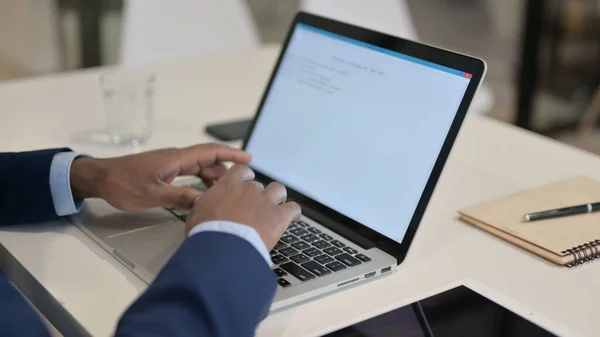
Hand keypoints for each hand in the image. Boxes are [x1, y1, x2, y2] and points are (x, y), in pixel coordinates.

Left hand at [70, 144, 250, 210]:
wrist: (99, 178)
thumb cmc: (122, 184)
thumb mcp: (153, 195)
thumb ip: (180, 198)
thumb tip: (205, 203)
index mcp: (175, 159)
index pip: (210, 152)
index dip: (231, 154)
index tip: (249, 159)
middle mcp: (176, 159)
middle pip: (208, 162)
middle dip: (226, 172)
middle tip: (241, 187)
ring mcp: (170, 165)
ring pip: (200, 169)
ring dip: (213, 180)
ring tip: (226, 195)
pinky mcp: (164, 173)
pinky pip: (190, 175)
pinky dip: (201, 183)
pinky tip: (205, 195)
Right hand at [186, 164, 300, 249]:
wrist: (222, 248)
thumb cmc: (206, 233)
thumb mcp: (196, 214)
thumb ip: (205, 204)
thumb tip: (204, 203)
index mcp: (229, 185)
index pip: (242, 171)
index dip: (245, 178)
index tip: (244, 185)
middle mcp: (249, 189)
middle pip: (259, 185)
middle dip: (258, 196)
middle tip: (254, 209)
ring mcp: (266, 201)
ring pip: (278, 190)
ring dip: (277, 199)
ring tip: (274, 210)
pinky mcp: (279, 216)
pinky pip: (293, 209)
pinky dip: (294, 213)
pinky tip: (292, 219)